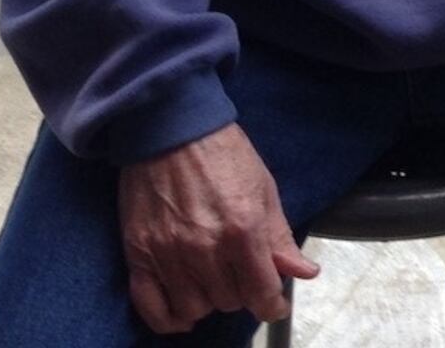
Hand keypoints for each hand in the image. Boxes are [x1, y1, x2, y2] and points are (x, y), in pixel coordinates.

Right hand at [118, 122, 318, 333]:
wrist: (172, 126)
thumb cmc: (224, 153)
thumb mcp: (263, 187)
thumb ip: (280, 236)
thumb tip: (305, 273)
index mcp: (243, 229)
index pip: (261, 293)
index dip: (272, 303)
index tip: (273, 302)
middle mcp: (205, 249)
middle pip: (229, 302)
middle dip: (240, 290)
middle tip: (239, 271)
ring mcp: (169, 255)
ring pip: (194, 309)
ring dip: (208, 300)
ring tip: (213, 279)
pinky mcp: (139, 255)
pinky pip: (153, 309)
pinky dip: (169, 318)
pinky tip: (183, 309)